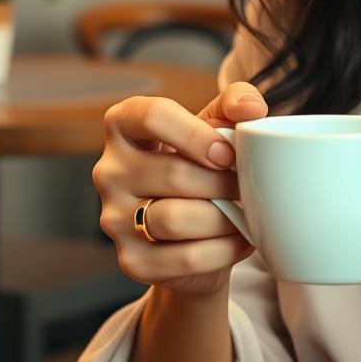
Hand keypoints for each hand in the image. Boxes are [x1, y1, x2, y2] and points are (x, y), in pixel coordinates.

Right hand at [93, 81, 269, 296]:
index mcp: (124, 124)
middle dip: (223, 182)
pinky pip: (184, 257)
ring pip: (176, 219)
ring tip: (244, 212)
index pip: (152, 116)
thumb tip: (252, 108)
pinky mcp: (131, 260)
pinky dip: (222, 250)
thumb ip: (237, 102)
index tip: (227, 153)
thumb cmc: (203, 160)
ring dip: (223, 217)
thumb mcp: (218, 122)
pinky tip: (239, 239)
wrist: (194, 224)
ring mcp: (113, 218)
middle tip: (247, 186)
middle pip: (173, 173)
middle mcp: (109, 170)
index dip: (197, 134)